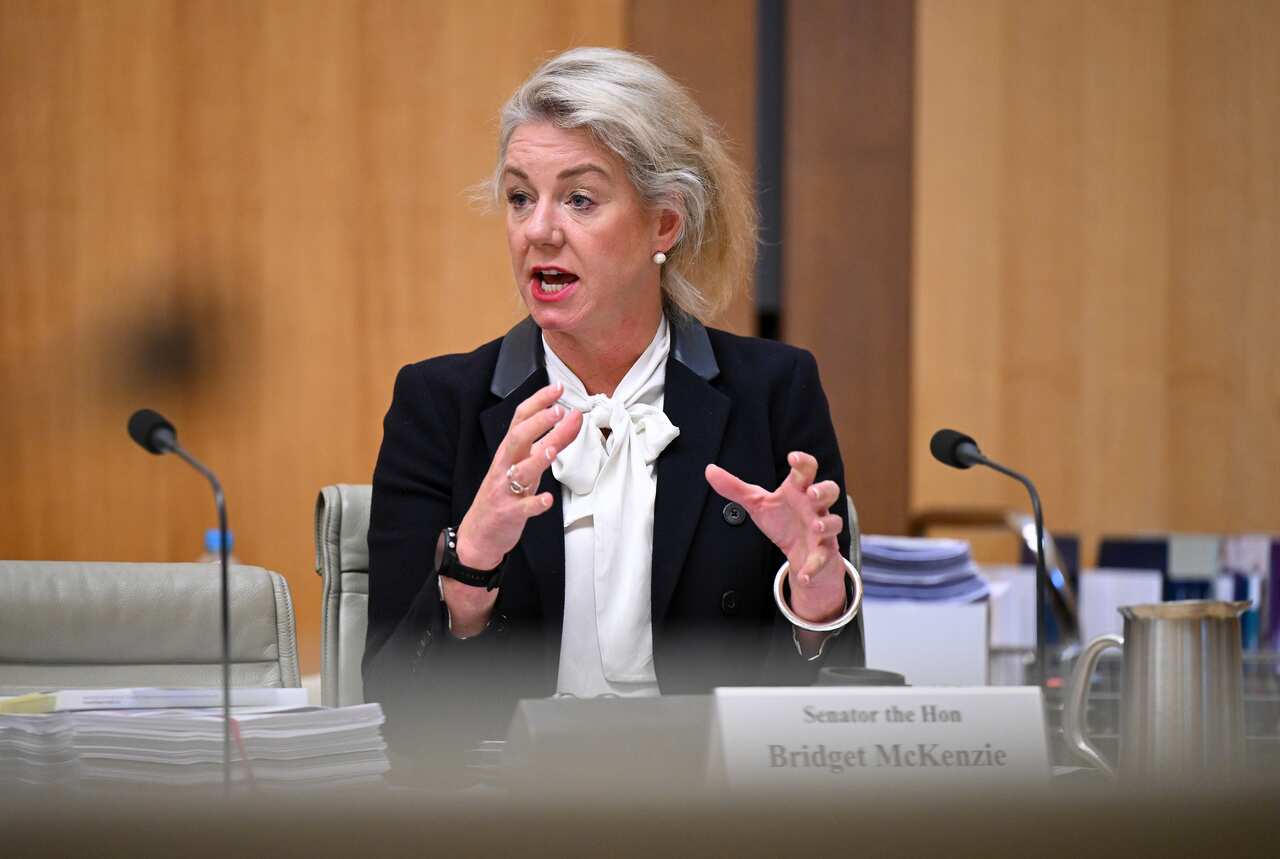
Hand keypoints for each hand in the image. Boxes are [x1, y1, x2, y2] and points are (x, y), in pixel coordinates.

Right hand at [455, 382, 582, 569]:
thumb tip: (569, 421)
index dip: (538, 402)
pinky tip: (547, 499)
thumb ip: (545, 445)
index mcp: (509, 452)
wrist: (479, 534)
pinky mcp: (509, 514)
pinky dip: (535, 503)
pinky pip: (522, 508)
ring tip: (554, 449)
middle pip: (518, 439)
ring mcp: (505, 490)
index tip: (558, 388)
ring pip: (521, 471)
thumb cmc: (504, 494)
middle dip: (538, 424)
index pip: (520, 419)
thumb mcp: (522, 465)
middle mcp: (505, 467)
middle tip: (559, 412)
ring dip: (537, 459)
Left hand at [704, 451, 845, 622]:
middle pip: (829, 490)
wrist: (800, 552)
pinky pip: (823, 558)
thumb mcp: (757, 504)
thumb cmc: (783, 521)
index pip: (806, 470)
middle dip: (823, 490)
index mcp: (799, 490)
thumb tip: (709, 470)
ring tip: (816, 526)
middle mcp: (814, 507)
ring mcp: (822, 529)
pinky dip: (814, 567)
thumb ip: (735, 488)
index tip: (793, 457)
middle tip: (811, 493)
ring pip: (835, 522)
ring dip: (827, 524)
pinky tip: (804, 575)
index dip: (803, 462)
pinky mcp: (824, 551)